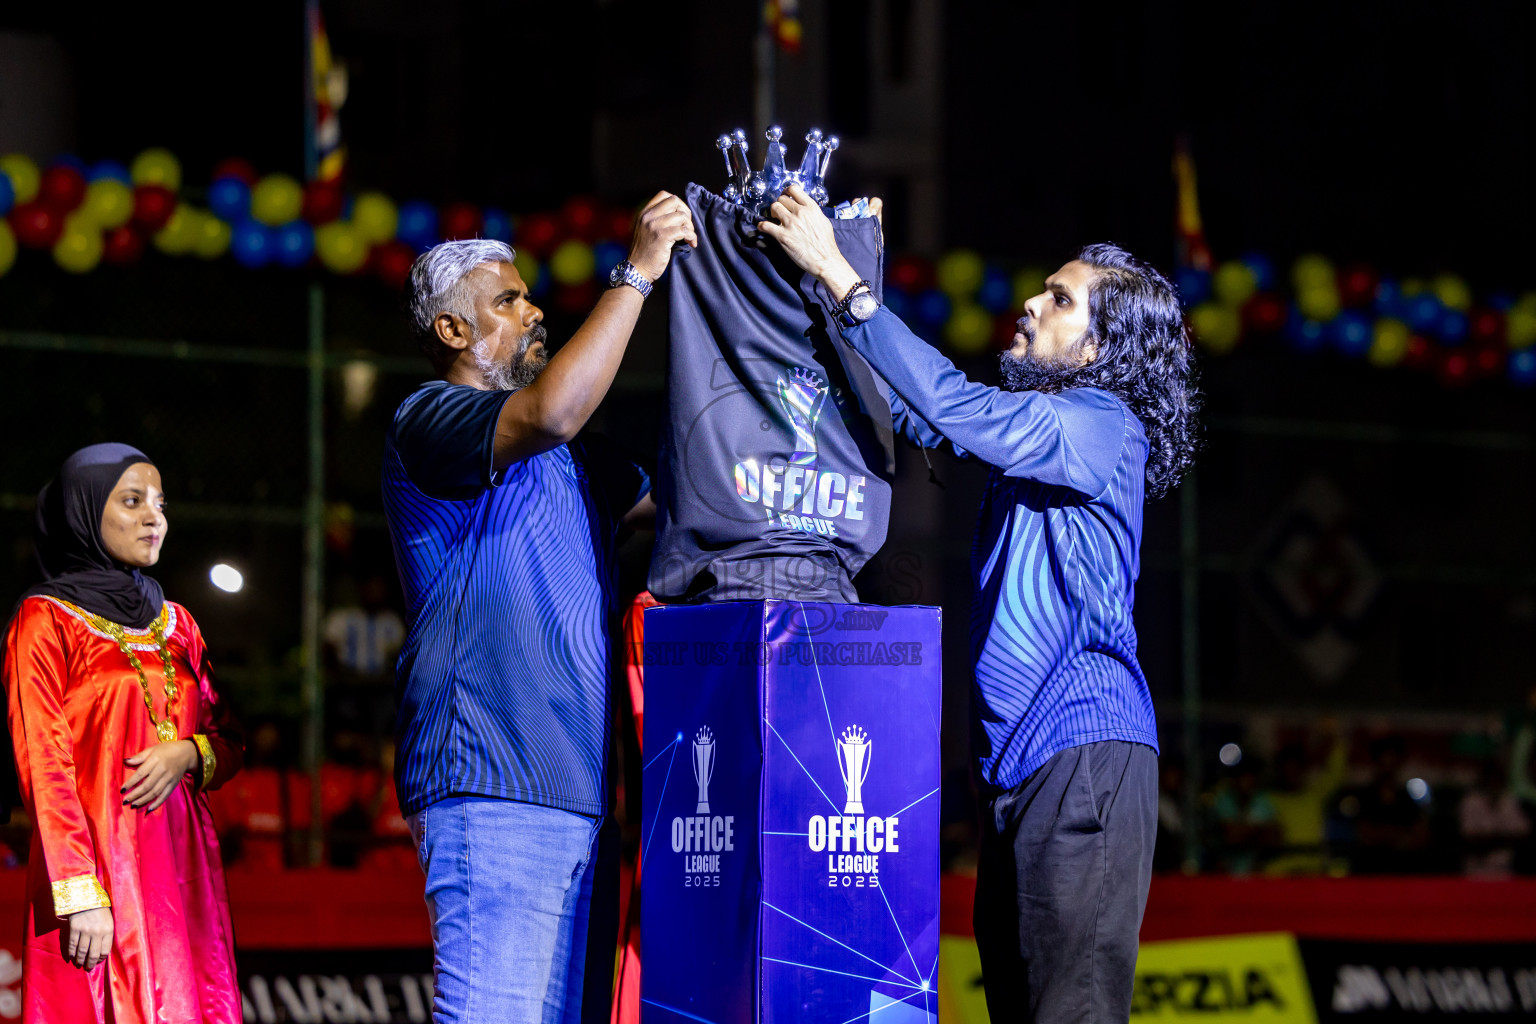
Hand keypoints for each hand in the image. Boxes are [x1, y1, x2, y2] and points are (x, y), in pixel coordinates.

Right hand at [61, 906, 111, 970]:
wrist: (87, 898)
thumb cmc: (100, 910)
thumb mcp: (109, 921)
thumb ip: (107, 934)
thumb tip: (103, 952)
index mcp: (108, 930)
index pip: (105, 951)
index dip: (101, 959)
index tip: (97, 961)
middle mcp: (97, 932)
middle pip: (93, 954)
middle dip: (90, 964)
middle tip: (88, 968)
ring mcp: (85, 931)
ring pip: (81, 952)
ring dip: (79, 960)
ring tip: (79, 964)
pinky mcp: (74, 929)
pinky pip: (72, 945)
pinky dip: (71, 953)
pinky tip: (71, 957)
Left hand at [122, 739, 198, 810]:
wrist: (187, 753)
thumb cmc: (167, 750)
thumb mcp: (152, 749)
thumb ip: (139, 756)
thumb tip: (125, 761)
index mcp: (156, 760)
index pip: (141, 773)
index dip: (131, 783)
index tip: (122, 790)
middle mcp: (162, 770)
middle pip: (147, 785)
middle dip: (135, 795)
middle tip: (125, 801)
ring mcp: (169, 778)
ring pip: (155, 792)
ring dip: (143, 800)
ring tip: (133, 805)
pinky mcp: (174, 784)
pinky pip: (165, 796)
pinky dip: (157, 803)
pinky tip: (149, 809)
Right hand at [627, 191, 696, 282]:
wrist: (637, 270)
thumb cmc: (645, 253)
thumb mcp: (645, 230)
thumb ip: (657, 219)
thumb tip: (679, 213)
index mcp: (644, 213)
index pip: (664, 195)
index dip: (677, 204)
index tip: (680, 217)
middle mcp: (648, 216)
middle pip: (675, 201)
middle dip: (685, 212)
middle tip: (687, 227)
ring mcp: (654, 226)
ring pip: (681, 216)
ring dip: (690, 227)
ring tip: (689, 238)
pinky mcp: (662, 237)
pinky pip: (684, 230)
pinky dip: (691, 236)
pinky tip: (691, 243)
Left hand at [756, 183, 861, 299]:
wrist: (825, 260)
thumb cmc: (826, 244)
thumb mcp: (823, 221)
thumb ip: (813, 213)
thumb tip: (805, 209)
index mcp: (811, 208)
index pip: (794, 189)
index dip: (787, 192)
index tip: (785, 197)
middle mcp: (800, 212)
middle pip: (781, 199)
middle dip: (780, 204)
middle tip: (780, 212)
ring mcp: (790, 223)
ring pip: (773, 207)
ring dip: (772, 213)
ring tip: (774, 220)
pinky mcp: (782, 236)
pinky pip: (765, 225)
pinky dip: (762, 226)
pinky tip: (762, 228)